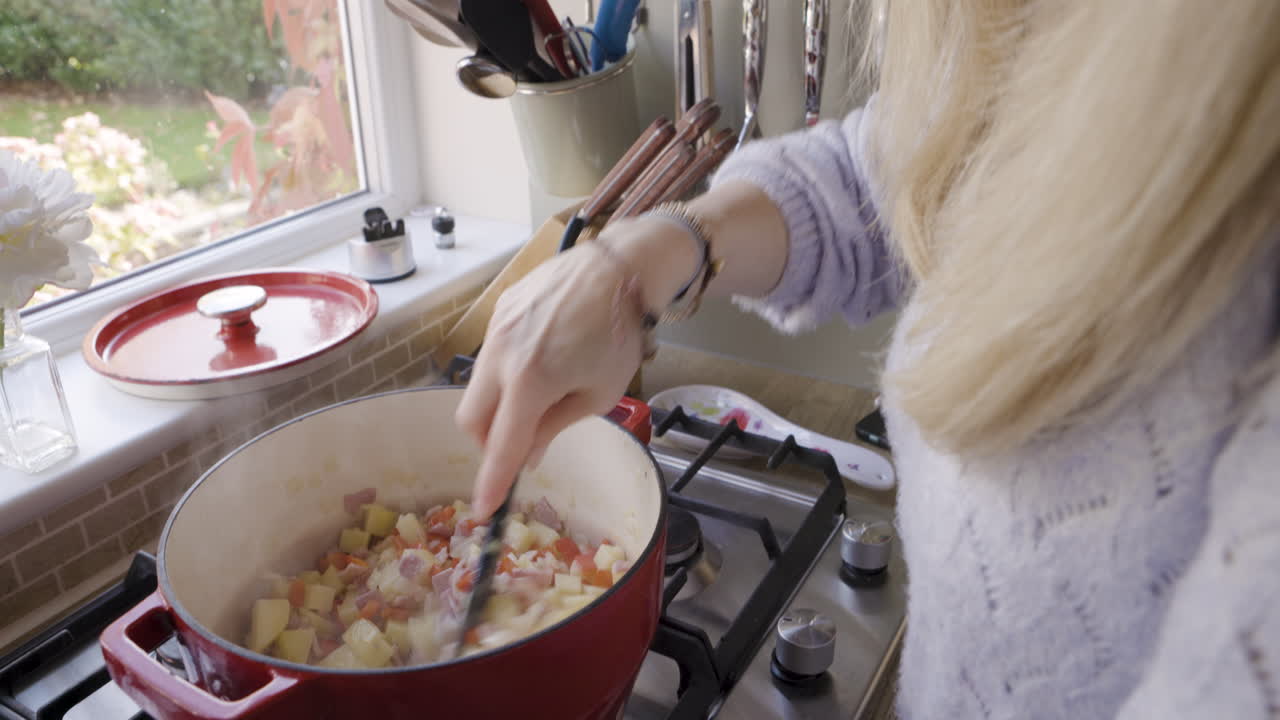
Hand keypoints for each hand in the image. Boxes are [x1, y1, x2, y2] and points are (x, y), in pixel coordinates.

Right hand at [455, 240, 652, 519]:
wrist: (619, 268)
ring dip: (497, 407)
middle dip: (489, 442)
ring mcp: (495, 329)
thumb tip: (527, 454)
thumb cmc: (619, 335)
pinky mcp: (499, 311)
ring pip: (476, 387)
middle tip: (520, 443)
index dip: (491, 482)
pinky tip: (539, 361)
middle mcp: (502, 355)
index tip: (481, 511)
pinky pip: (489, 356)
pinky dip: (504, 374)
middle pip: (471, 420)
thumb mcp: (598, 394)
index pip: (501, 445)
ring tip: (536, 398)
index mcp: (531, 381)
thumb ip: (555, 426)